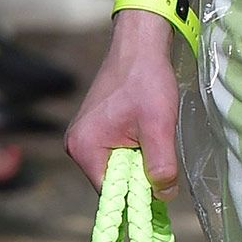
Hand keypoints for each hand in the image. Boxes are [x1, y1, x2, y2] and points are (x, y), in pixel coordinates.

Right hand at [65, 20, 180, 191]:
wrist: (139, 45)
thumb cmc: (146, 80)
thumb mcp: (159, 125)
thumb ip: (161, 164)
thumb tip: (165, 196)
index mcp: (84, 148)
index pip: (111, 192)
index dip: (137, 196)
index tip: (161, 191)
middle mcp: (77, 145)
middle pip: (113, 181)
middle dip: (140, 176)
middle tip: (162, 158)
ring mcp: (84, 136)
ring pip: (118, 167)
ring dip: (140, 161)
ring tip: (154, 138)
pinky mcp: (95, 129)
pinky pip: (116, 153)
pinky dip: (136, 150)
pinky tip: (148, 133)